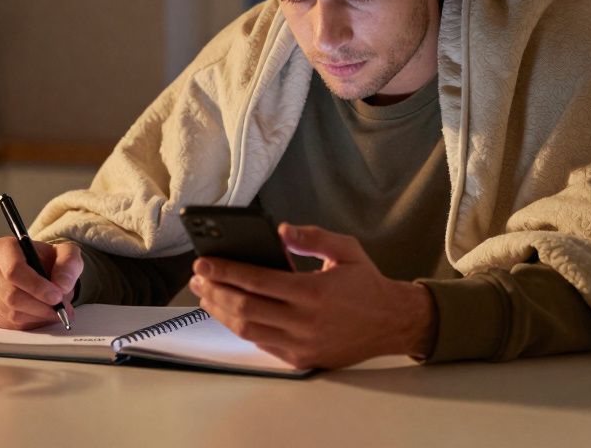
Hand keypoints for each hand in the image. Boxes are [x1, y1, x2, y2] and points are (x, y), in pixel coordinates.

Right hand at [0, 237, 81, 329]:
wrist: (40, 269)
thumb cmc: (48, 260)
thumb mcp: (66, 253)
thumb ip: (68, 265)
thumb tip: (62, 286)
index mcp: (3, 248)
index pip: (14, 270)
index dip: (36, 287)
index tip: (57, 296)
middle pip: (11, 295)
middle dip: (40, 306)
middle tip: (61, 309)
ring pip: (10, 312)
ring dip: (37, 316)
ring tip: (55, 312)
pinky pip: (7, 324)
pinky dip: (29, 324)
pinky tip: (41, 316)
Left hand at [188, 224, 434, 369]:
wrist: (393, 323)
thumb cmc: (367, 284)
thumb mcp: (346, 249)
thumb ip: (313, 237)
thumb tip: (280, 232)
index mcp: (314, 293)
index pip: (257, 281)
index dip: (226, 272)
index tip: (204, 263)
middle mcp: (305, 322)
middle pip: (245, 308)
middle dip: (215, 291)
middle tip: (197, 278)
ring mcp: (302, 345)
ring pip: (248, 330)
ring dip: (221, 312)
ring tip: (206, 295)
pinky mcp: (302, 359)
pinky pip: (262, 345)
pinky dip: (241, 328)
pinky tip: (230, 313)